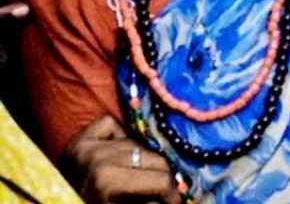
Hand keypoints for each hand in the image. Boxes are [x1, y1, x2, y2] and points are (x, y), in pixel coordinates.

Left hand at [63, 116, 178, 203]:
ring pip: (139, 144)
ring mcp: (89, 146)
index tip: (174, 202)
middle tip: (162, 191)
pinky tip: (119, 154)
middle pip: (156, 159)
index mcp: (108, 181)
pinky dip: (120, 136)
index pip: (162, 180)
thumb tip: (175, 198)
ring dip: (144, 160)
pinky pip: (113, 126)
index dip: (173, 195)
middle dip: (163, 177)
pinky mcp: (81, 138)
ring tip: (141, 175)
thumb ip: (150, 201)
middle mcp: (99, 157)